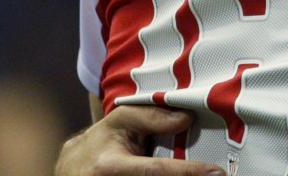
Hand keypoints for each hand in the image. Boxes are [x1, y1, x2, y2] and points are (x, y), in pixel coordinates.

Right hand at [56, 107, 221, 175]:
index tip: (216, 173)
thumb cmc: (99, 142)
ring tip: (202, 172)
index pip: (156, 171)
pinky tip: (185, 173)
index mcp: (111, 167)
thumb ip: (152, 117)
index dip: (187, 172)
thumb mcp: (120, 121)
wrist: (70, 170)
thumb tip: (188, 117)